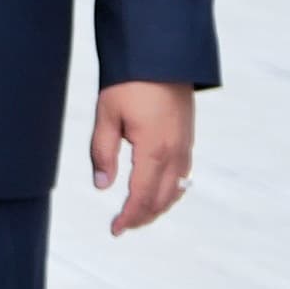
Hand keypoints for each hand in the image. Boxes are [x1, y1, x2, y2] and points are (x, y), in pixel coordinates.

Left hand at [90, 80, 195, 235]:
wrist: (161, 58)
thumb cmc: (128, 84)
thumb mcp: (106, 116)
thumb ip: (103, 152)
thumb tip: (102, 186)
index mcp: (153, 151)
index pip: (141, 196)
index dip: (128, 217)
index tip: (115, 230)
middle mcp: (175, 153)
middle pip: (161, 199)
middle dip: (142, 217)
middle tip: (122, 226)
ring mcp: (185, 147)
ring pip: (176, 191)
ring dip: (158, 207)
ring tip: (137, 215)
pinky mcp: (188, 139)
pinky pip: (182, 176)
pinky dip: (170, 192)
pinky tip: (157, 193)